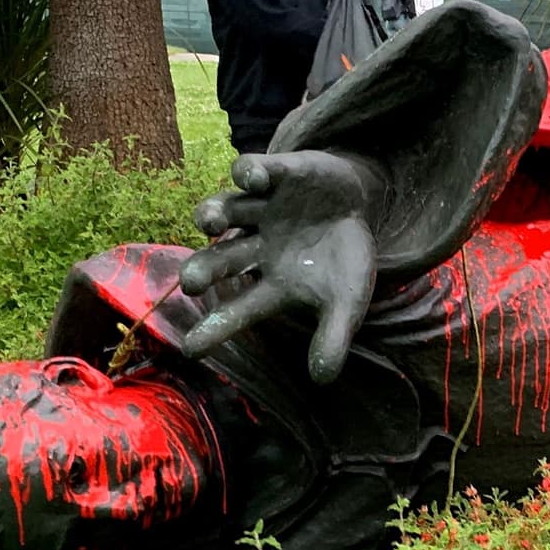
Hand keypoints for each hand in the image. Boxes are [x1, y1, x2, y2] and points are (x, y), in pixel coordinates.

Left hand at [179, 151, 385, 383]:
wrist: (357, 204)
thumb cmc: (346, 258)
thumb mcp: (348, 300)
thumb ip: (334, 335)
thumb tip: (322, 377)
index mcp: (270, 282)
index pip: (236, 309)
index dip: (215, 329)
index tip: (192, 349)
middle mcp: (255, 247)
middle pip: (219, 260)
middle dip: (203, 269)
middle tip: (191, 281)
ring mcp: (260, 210)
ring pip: (225, 211)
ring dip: (213, 214)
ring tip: (211, 222)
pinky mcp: (275, 174)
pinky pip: (253, 171)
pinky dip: (250, 173)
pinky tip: (254, 179)